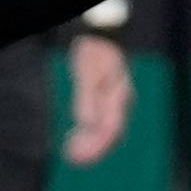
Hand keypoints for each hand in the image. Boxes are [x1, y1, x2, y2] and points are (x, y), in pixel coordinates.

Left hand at [64, 29, 135, 165]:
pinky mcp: (104, 98)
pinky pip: (99, 122)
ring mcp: (112, 100)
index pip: (109, 129)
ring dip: (90, 144)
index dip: (95, 147)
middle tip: (72, 159)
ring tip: (72, 153)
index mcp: (117, 96)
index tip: (77, 155)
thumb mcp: (87, 71)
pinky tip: (76, 138)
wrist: (98, 32)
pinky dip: (89, 133)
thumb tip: (86, 122)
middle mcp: (118, 101)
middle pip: (109, 134)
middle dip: (92, 150)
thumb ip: (87, 96)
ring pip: (105, 130)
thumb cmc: (93, 48)